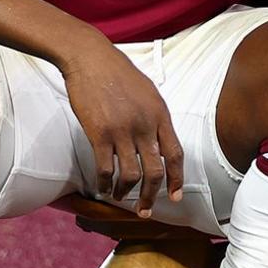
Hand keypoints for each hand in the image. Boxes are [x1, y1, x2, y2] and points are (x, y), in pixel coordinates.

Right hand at [59, 39, 183, 215]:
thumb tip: (160, 142)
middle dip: (152, 195)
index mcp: (160, 115)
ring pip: (130, 175)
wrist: (90, 58)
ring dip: (126, 192)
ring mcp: (122, 130)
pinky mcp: (99, 133)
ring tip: (120, 197)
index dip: (177, 179)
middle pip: (155, 171)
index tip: (174, 196)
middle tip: (145, 210)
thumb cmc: (118, 73)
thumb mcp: (148, 92)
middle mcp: (145, 125)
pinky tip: (102, 187)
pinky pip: (105, 168)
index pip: (175, 154)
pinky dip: (104, 183)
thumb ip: (156, 118)